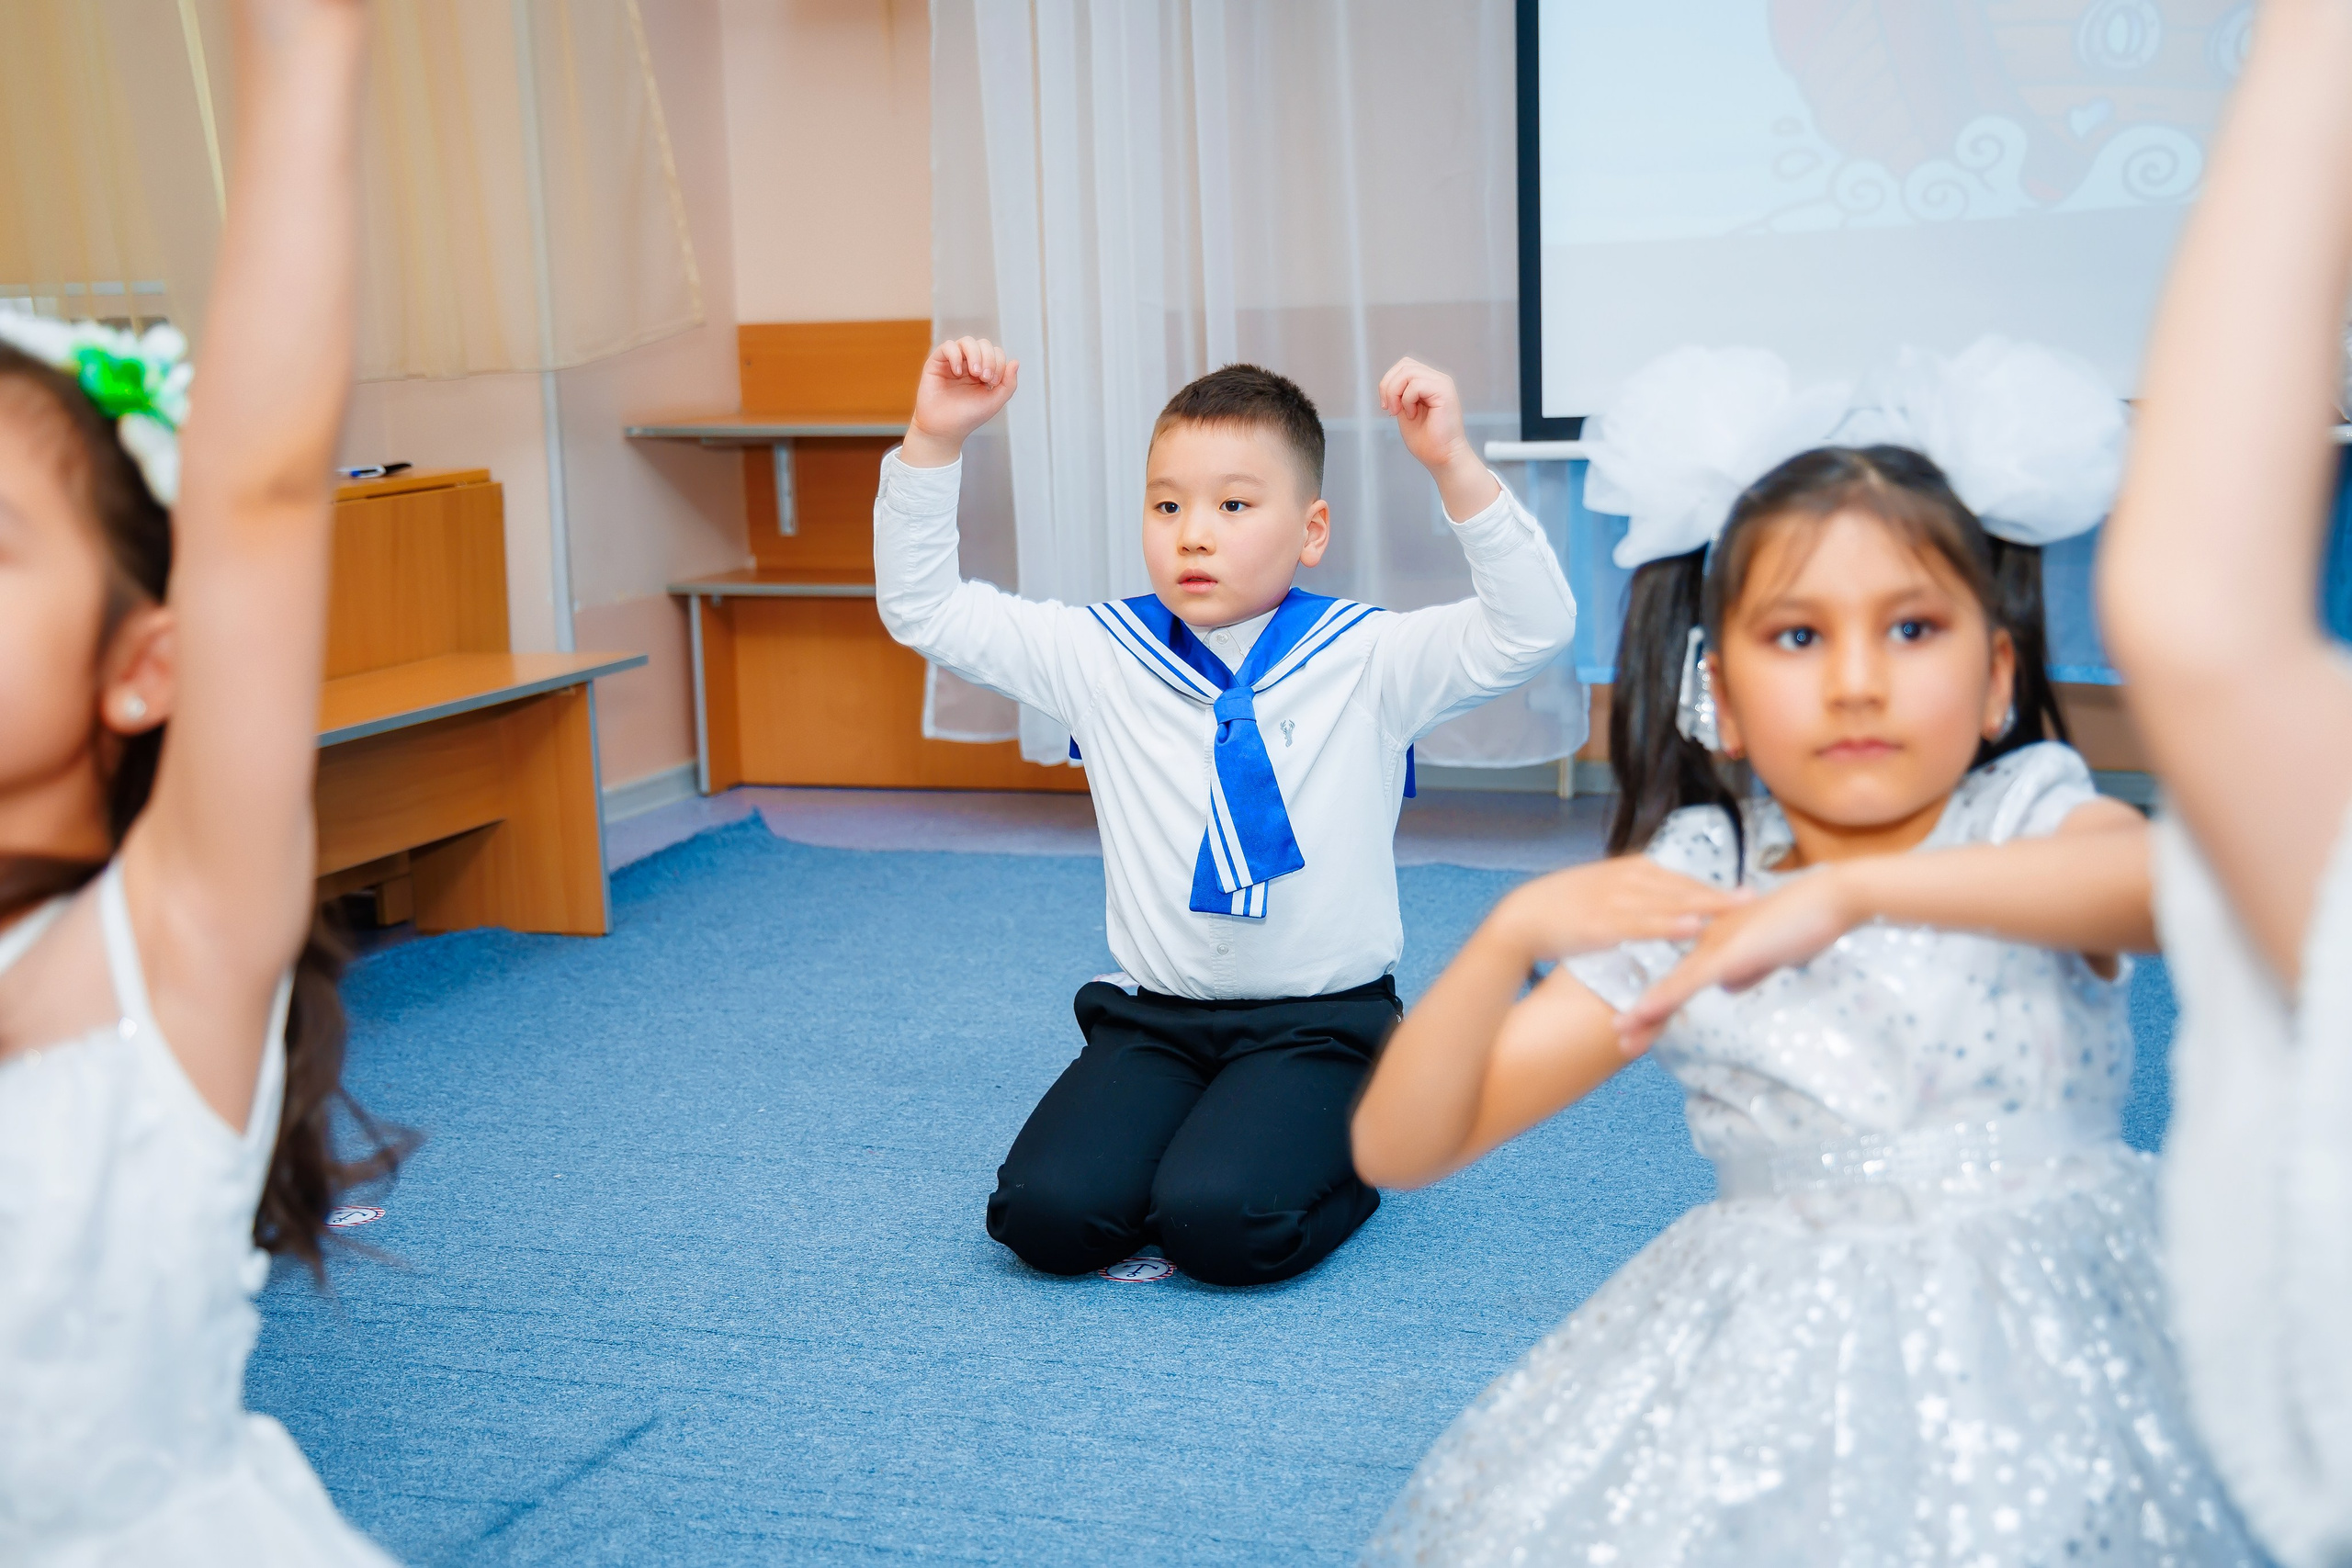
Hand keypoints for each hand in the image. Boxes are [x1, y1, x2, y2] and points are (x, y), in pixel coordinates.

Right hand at [902, 337, 1018, 466]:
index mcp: (984, 371)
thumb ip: (1008, 384)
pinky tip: (957, 372)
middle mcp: (968, 363)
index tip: (993, 383)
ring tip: (975, 372)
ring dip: (975, 354)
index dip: (999, 363)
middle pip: (984, 344)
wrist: (943, 429)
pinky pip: (948, 346)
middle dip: (989, 358)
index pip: (996, 353)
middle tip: (985, 378)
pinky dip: (956, 355)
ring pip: (967, 341)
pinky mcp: (936, 362)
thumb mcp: (994, 402)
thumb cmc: (967, 417)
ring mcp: (953, 361)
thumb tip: (1015, 362)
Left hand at [1379, 356, 1498, 518]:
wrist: (1442, 458)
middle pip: (1404, 364)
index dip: (1388, 382)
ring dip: (1395, 393)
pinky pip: (1416, 384)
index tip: (1386, 406)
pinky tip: (1412, 414)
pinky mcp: (1445, 391)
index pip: (1404, 365)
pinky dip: (1407, 400)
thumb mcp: (1404, 411)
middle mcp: (1438, 379)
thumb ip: (1399, 393)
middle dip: (1388, 386)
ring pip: (1407, 371)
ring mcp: (1442, 383)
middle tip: (1389, 409)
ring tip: (1400, 412)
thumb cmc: (1426, 440)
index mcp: (1429, 382)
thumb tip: (1388, 382)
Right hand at [1489, 856, 1748, 968]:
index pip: (1677, 876)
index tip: (1741, 890)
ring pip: (1671, 901)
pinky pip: (1646, 923)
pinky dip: (1673, 923)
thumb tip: (1651, 904)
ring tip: (1740, 907)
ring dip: (1708, 903)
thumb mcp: (1596, 893)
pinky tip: (1697, 925)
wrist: (1520, 918)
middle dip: (1720, 891)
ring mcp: (1616, 901)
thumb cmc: (1555, 909)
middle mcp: (1626, 880)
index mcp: (1626, 871)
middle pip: (1683, 885)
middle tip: (1756, 896)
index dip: (1710, 884)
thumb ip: (1626, 896)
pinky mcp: (1605, 924)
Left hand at [1615, 866, 1859, 1055]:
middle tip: (1620, 1037)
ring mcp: (1716, 945)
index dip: (1661, 1001)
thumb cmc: (1807, 922)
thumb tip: (1726, 987)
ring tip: (1620, 1034)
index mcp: (1716, 938)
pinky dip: (1666, 997)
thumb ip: (1747, 969)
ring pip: (1672, 983)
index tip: (1638, 1023)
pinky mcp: (1730, 952)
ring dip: (1645, 1012)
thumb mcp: (1772, 953)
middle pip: (1668, 982)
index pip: (1681, 975)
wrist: (1831, 898)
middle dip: (1644, 1014)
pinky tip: (1644, 1011)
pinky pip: (1690, 979)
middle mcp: (1707, 939)